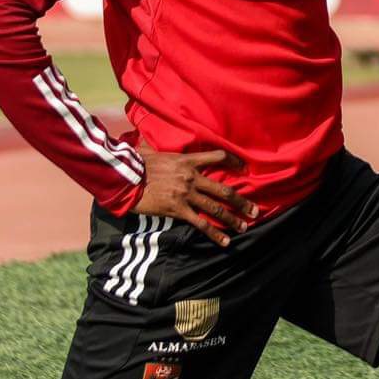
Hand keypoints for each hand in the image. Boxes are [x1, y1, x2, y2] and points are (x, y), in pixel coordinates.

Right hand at [133, 148, 258, 245]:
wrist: (123, 179)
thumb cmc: (135, 163)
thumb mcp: (149, 149)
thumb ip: (155, 144)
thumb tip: (146, 136)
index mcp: (187, 160)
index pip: (217, 156)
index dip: (234, 161)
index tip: (245, 168)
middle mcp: (191, 177)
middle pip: (224, 190)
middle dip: (241, 201)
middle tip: (255, 210)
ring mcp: (186, 193)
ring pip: (216, 208)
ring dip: (233, 219)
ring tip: (244, 226)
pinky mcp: (178, 209)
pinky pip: (201, 223)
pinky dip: (214, 233)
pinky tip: (225, 242)